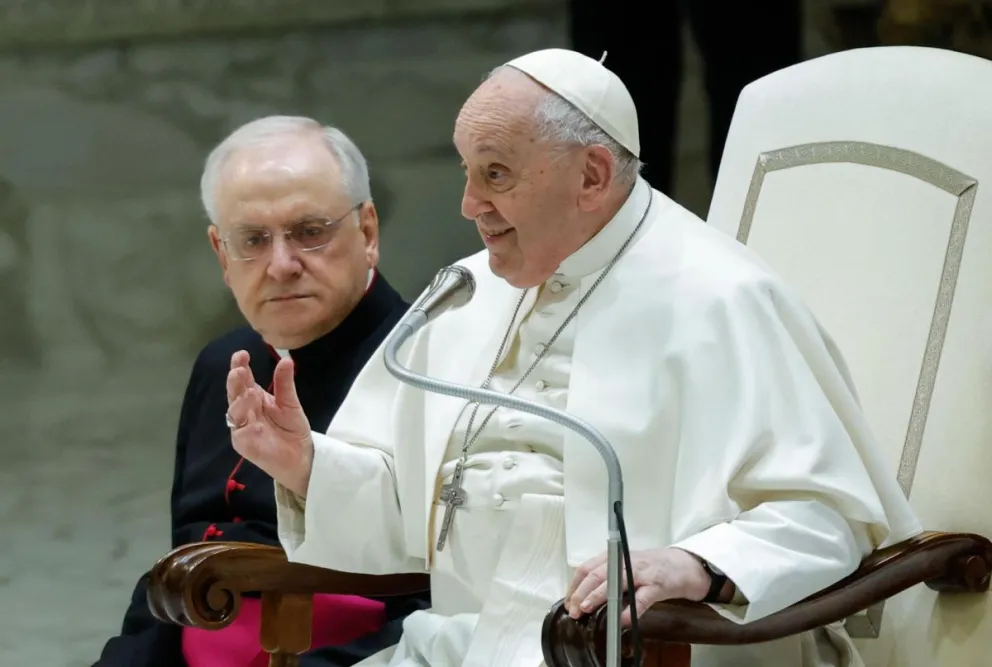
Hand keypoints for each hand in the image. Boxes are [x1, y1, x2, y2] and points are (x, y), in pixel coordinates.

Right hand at [226, 350, 313, 496]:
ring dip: (240, 402)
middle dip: (235, 381)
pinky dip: (246, 426)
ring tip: (249, 391)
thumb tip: (286, 360)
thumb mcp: (290, 402)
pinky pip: (241, 434)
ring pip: (234, 412)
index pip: (244, 379)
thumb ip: (285, 383)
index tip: (242, 354)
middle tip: (239, 369)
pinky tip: (253, 422)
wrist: (302, 455)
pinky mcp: (244, 444)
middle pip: (235, 393)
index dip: (240, 366)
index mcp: (254, 397)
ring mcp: (242, 427)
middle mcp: (244, 410)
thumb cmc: (292, 428)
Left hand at [564, 547, 710, 624]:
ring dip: (598, 596)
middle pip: (596, 574)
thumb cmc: (651, 567)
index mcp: (615, 557)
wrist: (683, 565)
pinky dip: (629, 611)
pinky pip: (641, 600)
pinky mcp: (656, 586)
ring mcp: (641, 573)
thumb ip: (607, 576)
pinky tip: (621, 621)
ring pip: (615, 583)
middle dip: (581, 592)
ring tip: (587, 609)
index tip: (569, 601)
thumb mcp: (625, 565)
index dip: (574, 585)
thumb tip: (584, 596)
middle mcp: (625, 562)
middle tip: (574, 609)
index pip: (587, 568)